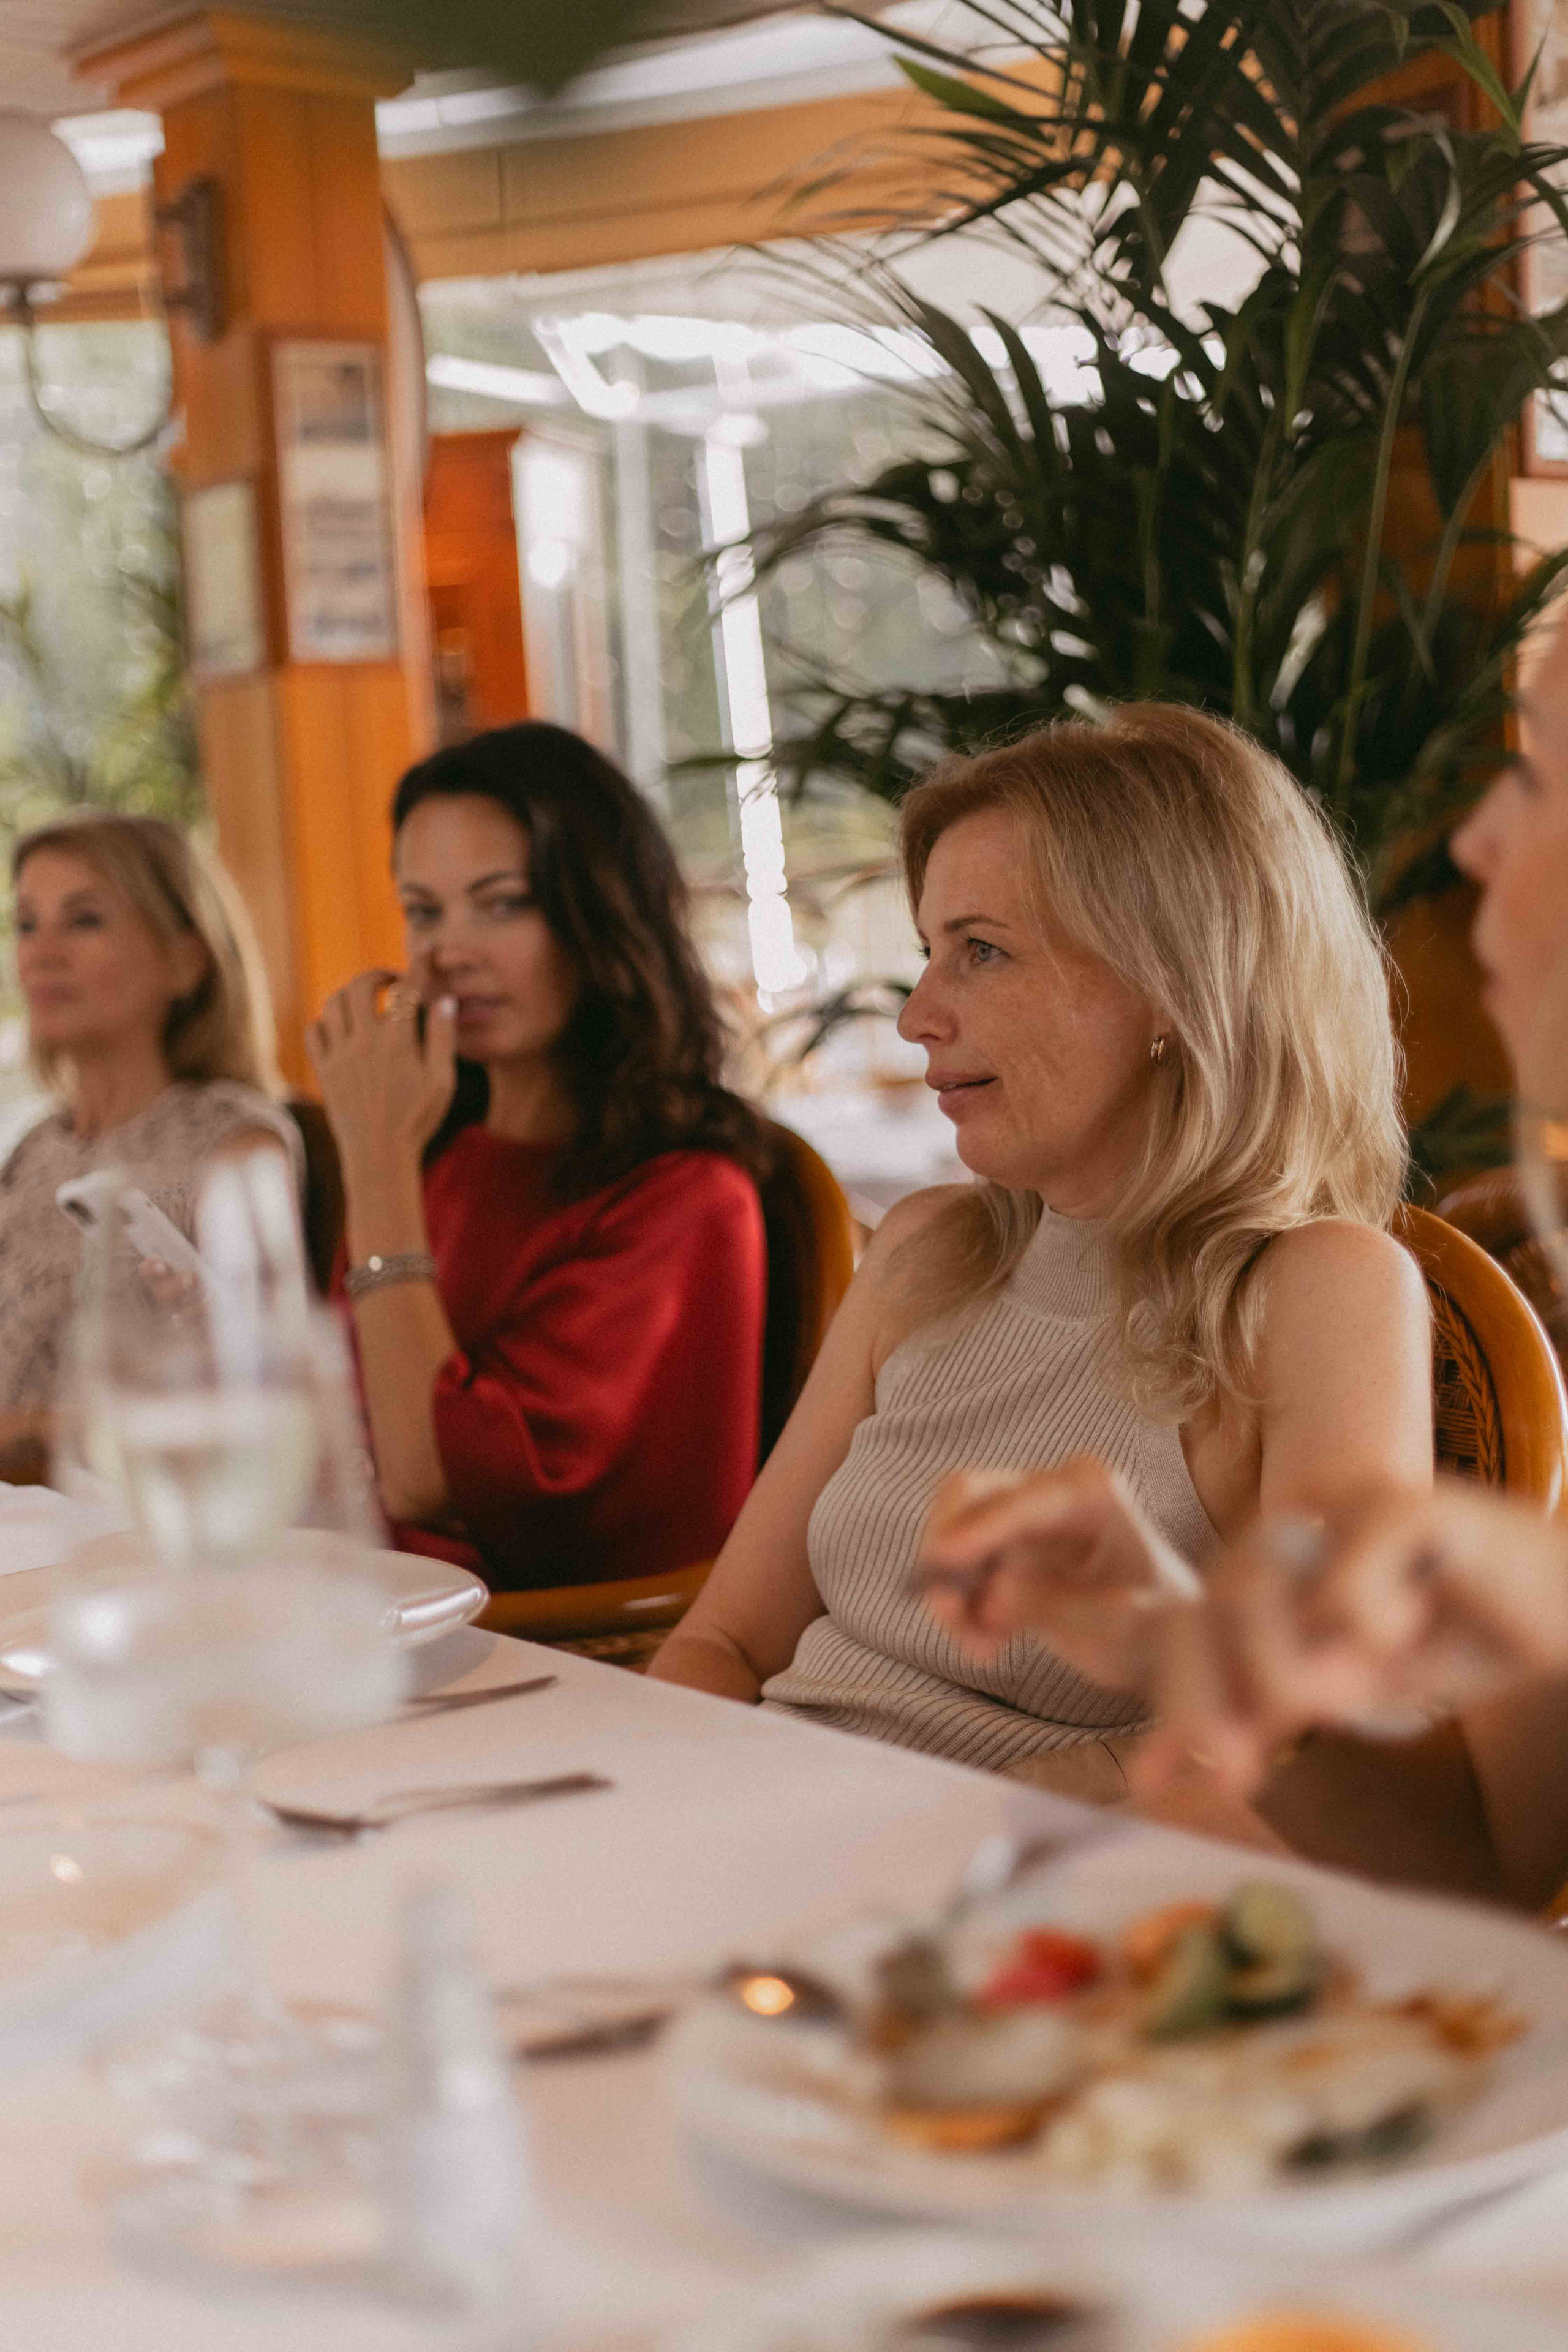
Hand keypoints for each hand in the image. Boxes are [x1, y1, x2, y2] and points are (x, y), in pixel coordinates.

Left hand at [307, 973, 457, 1180]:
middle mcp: (363, 1042)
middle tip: (393, 981)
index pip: (409, 988)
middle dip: (377, 974)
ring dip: (350, 994)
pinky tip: (342, 1029)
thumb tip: (443, 1000)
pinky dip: (326, 1021)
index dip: (421, 964)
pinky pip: (314, 1030)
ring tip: (366, 1003)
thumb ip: (442, 1037)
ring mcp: (338, 1055)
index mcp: (396, 1042)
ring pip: (333, 1003)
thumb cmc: (417, 1121)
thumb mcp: (442, 1081)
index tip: (428, 951)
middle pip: (360, 985)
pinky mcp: (323, 1071)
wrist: (378, 1157)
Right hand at [914, 1455, 1199, 1687]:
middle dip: (945, 1550)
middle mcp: (1051, 1488)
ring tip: (979, 1647)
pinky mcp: (1003, 1545)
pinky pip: (959, 1567)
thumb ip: (1057, 1607)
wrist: (1165, 1638)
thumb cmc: (1159, 1624)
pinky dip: (961, 1607)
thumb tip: (992, 1595)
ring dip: (950, 1590)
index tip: (941, 1559)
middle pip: (969, 1494)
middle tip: (946, 1610)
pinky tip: (988, 1646)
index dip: (978, 1529)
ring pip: (954, 1532)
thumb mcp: (1122, 1627)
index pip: (1022, 1501)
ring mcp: (1021, 1513)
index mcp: (1093, 1491)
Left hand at [1135, 1479, 1567, 1798]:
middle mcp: (1296, 1515)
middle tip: (1233, 1774)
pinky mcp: (1400, 1502)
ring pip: (1252, 1589)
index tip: (1150, 1781)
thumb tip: (1210, 1749)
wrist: (1566, 1607)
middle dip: (1208, 1702)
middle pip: (1208, 1606)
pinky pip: (1342, 1587)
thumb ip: (1285, 1700)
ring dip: (1289, 1669)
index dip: (1173, 1701)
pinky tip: (1421, 1613)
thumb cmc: (1458, 1636)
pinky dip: (1373, 1624)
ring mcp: (1341, 1499)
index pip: (1195, 1621)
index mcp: (1279, 1556)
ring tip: (1358, 1685)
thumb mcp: (1359, 1684)